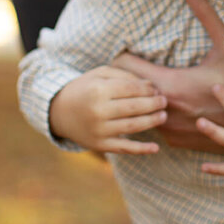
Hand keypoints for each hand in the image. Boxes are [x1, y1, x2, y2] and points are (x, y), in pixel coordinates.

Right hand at [49, 65, 167, 154]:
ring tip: (163, 116)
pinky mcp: (99, 145)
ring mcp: (99, 130)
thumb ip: (123, 74)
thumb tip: (149, 84)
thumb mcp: (99, 74)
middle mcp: (98, 111)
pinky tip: (155, 148)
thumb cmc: (84, 88)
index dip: (148, 88)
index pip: (131, 89)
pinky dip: (141, 149)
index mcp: (98, 90)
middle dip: (153, 104)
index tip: (157, 88)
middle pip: (134, 108)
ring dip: (152, 122)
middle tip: (164, 101)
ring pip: (132, 127)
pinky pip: (123, 148)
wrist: (59, 111)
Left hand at [112, 0, 223, 152]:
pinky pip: (156, 125)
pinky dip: (157, 112)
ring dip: (142, 96)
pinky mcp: (179, 142)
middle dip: (128, 77)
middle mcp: (167, 113)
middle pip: (126, 92)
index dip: (123, 57)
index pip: (124, 70)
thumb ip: (203, 11)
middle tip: (134, 63)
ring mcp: (172, 131)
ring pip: (139, 111)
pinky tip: (171, 101)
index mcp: (173, 86)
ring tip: (151, 81)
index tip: (128, 48)